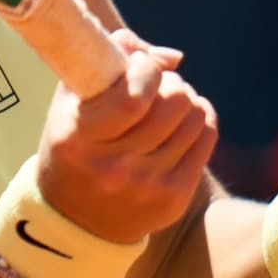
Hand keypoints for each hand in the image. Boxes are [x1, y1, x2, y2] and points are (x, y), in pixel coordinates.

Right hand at [35, 29, 218, 243]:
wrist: (76, 219)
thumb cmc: (74, 144)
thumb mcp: (71, 100)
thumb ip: (110, 60)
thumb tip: (173, 58)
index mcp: (80, 140)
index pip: (134, 97)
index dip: (146, 69)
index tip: (138, 66)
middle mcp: (114, 168)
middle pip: (174, 103)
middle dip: (170, 82)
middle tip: (156, 85)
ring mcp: (147, 187)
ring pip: (195, 117)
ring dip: (186, 98)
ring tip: (168, 102)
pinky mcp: (174, 198)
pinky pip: (207, 137)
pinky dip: (200, 118)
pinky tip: (182, 119)